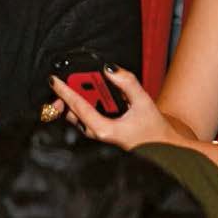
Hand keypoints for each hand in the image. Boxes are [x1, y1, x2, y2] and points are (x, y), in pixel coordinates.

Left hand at [49, 66, 178, 149]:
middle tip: (67, 79)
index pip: (78, 106)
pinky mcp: (100, 131)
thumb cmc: (153, 130)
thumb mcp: (143, 102)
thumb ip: (127, 83)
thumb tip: (109, 69)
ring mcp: (98, 133)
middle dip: (68, 95)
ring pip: (78, 114)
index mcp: (104, 129)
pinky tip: (91, 94)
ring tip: (81, 84)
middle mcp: (97, 133)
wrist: (163, 148)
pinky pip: (85, 116)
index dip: (64, 91)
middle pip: (73, 110)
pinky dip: (84, 104)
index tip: (54, 80)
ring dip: (76, 99)